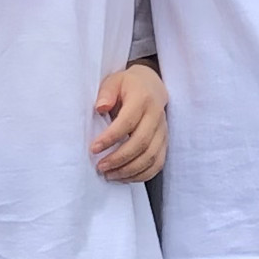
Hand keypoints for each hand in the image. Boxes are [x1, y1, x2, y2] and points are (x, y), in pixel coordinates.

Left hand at [90, 62, 166, 183]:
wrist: (152, 85)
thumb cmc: (128, 85)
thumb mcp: (114, 81)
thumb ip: (106, 93)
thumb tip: (100, 108)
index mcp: (142, 99)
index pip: (127, 122)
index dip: (110, 138)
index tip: (94, 149)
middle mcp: (156, 116)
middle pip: (141, 143)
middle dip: (119, 158)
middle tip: (100, 167)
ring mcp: (163, 131)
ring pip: (151, 157)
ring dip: (129, 170)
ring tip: (110, 175)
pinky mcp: (165, 142)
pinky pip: (158, 164)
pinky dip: (142, 175)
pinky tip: (125, 177)